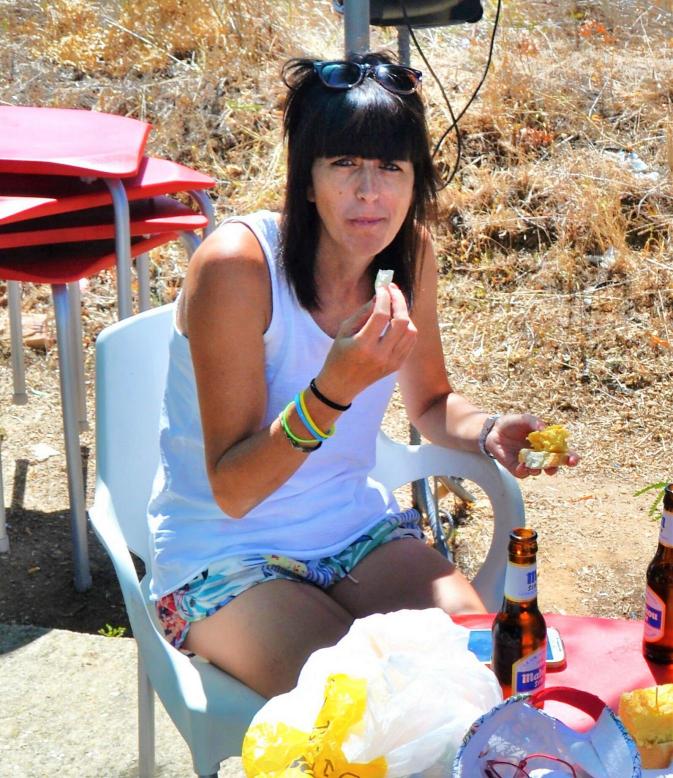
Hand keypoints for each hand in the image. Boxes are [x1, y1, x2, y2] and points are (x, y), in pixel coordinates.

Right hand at [317, 283, 416, 403]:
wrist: (341, 385)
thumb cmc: (338, 355)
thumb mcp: (344, 330)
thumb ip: (363, 312)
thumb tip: (380, 295)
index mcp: (363, 345)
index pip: (381, 315)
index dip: (384, 297)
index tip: (382, 287)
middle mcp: (380, 354)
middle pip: (402, 322)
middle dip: (399, 301)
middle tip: (393, 290)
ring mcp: (391, 362)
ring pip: (411, 331)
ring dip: (404, 314)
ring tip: (393, 308)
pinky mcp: (397, 365)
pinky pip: (411, 342)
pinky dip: (407, 328)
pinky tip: (397, 322)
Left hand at [485, 414, 579, 478]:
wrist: (494, 430)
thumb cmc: (514, 423)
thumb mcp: (525, 419)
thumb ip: (534, 422)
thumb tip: (543, 428)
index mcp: (548, 444)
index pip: (564, 453)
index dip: (571, 458)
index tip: (573, 460)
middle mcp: (541, 456)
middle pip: (553, 466)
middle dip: (555, 467)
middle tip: (553, 467)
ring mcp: (529, 463)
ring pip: (538, 471)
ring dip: (538, 469)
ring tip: (534, 466)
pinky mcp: (516, 468)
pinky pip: (523, 473)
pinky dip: (524, 471)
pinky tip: (523, 465)